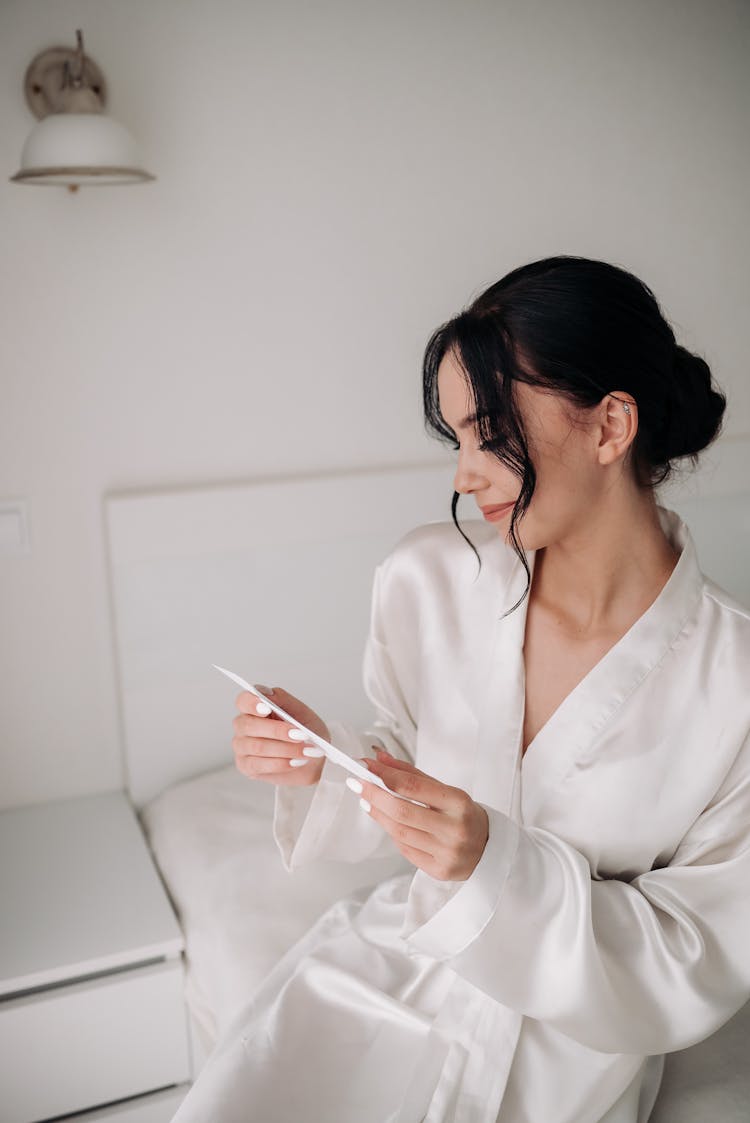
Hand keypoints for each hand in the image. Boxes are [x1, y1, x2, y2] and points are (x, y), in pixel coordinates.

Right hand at [232, 686, 329, 786]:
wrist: (315, 759)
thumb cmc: (306, 733)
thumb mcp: (302, 713)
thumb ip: (283, 700)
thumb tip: (266, 693)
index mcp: (255, 708)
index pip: (243, 701)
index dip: (251, 704)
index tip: (266, 708)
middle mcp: (244, 726)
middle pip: (248, 725)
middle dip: (277, 730)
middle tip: (300, 735)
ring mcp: (242, 747)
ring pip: (256, 746)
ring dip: (285, 749)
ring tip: (305, 751)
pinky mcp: (246, 766)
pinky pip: (257, 765)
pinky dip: (280, 763)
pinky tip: (294, 762)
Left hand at [354, 749, 488, 880]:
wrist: (489, 849)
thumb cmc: (463, 815)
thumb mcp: (445, 790)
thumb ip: (412, 775)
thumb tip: (379, 758)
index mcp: (459, 803)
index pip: (414, 786)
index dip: (386, 775)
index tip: (367, 766)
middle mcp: (454, 829)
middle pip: (402, 811)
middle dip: (375, 795)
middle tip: (358, 783)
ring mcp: (447, 853)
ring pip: (400, 833)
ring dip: (378, 814)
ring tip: (367, 801)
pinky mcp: (439, 870)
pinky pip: (405, 850)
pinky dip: (392, 833)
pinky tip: (387, 822)